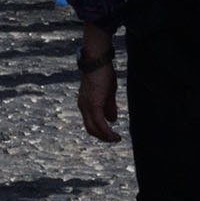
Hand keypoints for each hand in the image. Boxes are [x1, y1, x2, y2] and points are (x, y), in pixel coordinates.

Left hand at [77, 25, 120, 142]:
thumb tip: (112, 120)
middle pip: (90, 128)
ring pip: (93, 128)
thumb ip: (109, 106)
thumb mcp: (107, 92)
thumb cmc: (103, 72)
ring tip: (116, 139)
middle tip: (113, 139)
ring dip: (105, 136)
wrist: (97, 60)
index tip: (111, 134)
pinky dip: (107, 132)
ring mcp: (87, 106)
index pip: (90, 122)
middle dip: (102, 136)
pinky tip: (115, 135)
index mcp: (85, 104)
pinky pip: (100, 124)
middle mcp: (83, 107)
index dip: (100, 130)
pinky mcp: (94, 105)